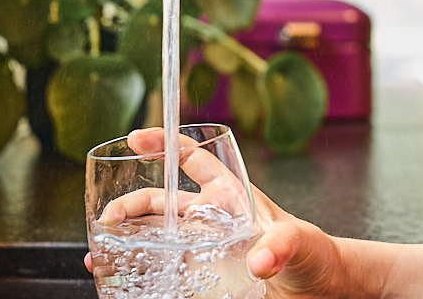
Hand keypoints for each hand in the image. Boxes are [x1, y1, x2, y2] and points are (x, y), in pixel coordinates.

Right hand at [111, 128, 369, 297]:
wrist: (322, 289)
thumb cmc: (315, 255)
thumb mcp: (299, 243)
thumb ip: (281, 246)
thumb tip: (261, 261)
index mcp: (231, 196)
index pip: (193, 161)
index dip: (164, 146)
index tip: (136, 138)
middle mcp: (212, 218)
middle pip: (160, 202)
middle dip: (129, 205)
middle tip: (106, 218)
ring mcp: (205, 247)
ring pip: (156, 236)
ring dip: (127, 240)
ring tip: (99, 251)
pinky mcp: (203, 274)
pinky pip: (165, 269)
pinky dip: (141, 271)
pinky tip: (122, 278)